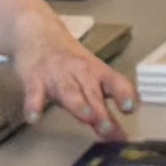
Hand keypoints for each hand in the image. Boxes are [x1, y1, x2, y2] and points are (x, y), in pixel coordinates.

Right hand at [0, 0, 139, 134]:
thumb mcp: (91, 74)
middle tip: (110, 130)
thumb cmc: (69, 61)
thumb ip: (104, 101)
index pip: (116, 83)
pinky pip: (34, 95)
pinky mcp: (34, 80)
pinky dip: (33, 106)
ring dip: (80, 106)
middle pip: (93, 94)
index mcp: (97, 72)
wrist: (37, 34)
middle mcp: (80, 73)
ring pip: (69, 93)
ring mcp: (56, 77)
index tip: (131, 108)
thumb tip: (123, 127)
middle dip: (101, 113)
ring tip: (88, 118)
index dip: (125, 95)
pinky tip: (34, 117)